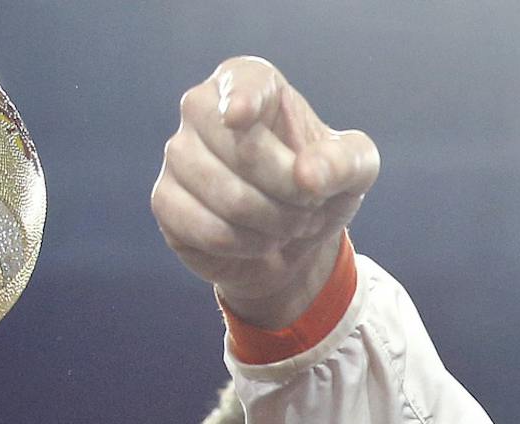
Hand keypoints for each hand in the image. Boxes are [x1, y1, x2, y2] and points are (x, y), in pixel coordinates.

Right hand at [152, 57, 379, 329]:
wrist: (290, 241)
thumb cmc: (318, 187)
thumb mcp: (354, 170)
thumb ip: (345, 162)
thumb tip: (308, 175)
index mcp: (251, 82)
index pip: (242, 83)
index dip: (241, 99)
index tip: (238, 117)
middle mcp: (202, 107)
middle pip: (241, 150)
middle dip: (289, 192)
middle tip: (309, 207)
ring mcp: (178, 152)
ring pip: (226, 196)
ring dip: (273, 224)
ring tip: (288, 225)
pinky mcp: (165, 199)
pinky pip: (206, 228)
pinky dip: (244, 245)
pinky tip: (257, 242)